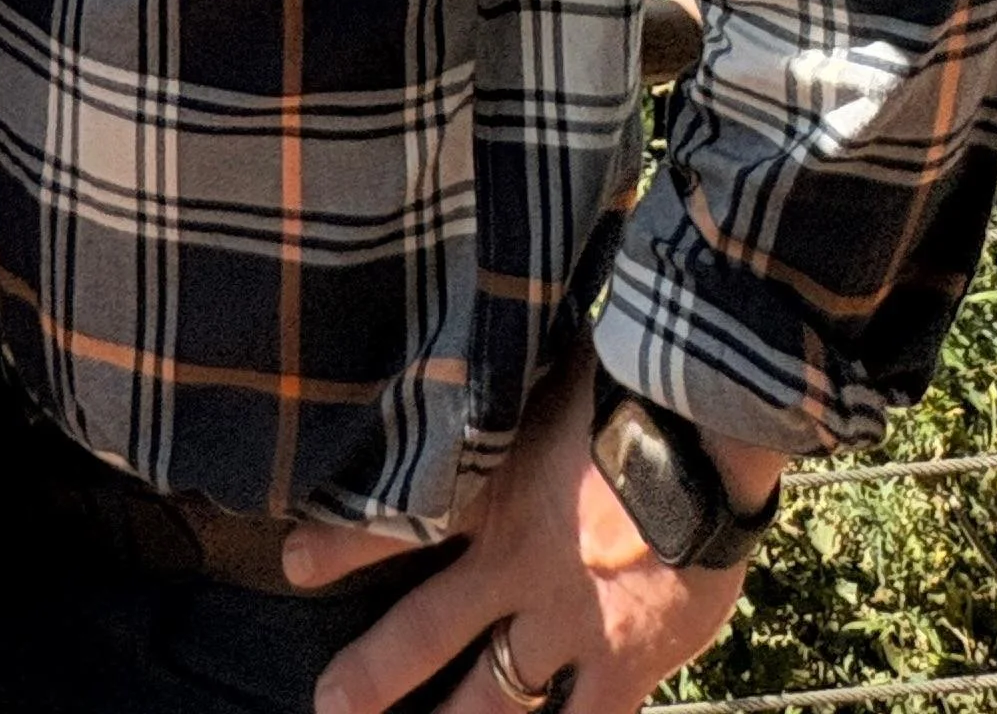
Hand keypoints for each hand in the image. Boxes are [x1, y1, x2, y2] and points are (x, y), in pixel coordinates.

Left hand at [282, 354, 777, 713]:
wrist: (704, 429)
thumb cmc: (628, 378)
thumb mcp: (545, 367)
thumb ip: (504, 378)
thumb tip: (465, 321)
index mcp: (490, 488)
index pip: (396, 520)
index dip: (341, 544)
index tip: (293, 564)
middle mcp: (514, 564)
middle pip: (426, 632)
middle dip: (374, 674)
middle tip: (330, 706)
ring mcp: (566, 622)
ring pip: (493, 700)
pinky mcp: (624, 661)